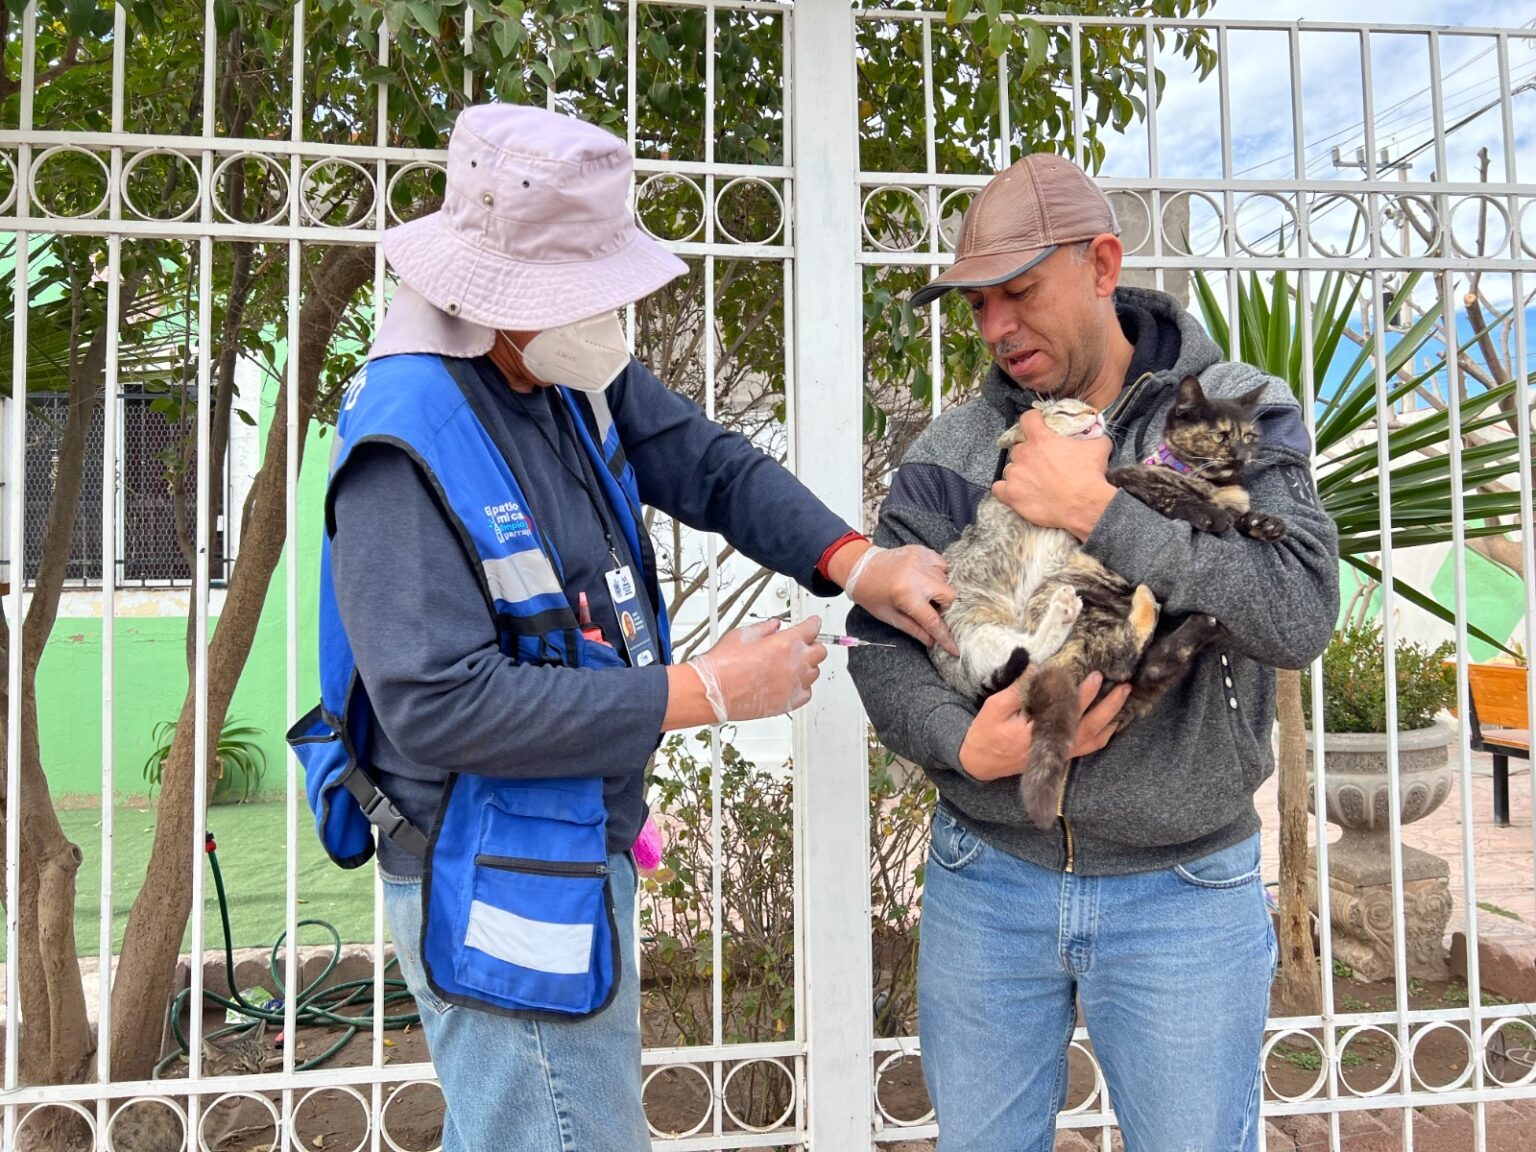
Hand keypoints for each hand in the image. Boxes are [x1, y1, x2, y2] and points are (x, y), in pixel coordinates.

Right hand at [687, 617, 826, 722]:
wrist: (714, 691)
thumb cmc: (723, 665)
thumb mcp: (742, 635)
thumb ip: (764, 628)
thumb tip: (774, 625)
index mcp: (785, 643)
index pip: (812, 629)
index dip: (813, 624)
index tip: (814, 623)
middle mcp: (794, 664)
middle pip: (820, 651)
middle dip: (812, 645)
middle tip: (803, 644)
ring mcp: (793, 685)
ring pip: (814, 673)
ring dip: (807, 666)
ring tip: (793, 665)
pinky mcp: (789, 702)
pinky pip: (807, 693)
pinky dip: (802, 687)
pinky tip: (791, 683)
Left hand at [841, 544, 958, 654]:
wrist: (860, 567)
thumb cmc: (871, 594)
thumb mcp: (890, 616)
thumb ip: (914, 629)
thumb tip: (933, 642)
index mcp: (906, 594)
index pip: (933, 620)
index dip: (945, 637)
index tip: (955, 649)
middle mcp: (917, 575)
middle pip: (949, 596)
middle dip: (945, 607)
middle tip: (931, 610)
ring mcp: (921, 560)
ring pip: (947, 580)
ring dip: (940, 590)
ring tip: (924, 593)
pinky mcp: (922, 551)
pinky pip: (941, 565)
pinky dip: (937, 575)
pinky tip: (924, 580)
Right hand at [958, 671, 1130, 781]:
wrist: (981, 761)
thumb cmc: (987, 733)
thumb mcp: (996, 707)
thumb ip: (1018, 688)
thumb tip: (1037, 667)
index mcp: (1039, 734)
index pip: (1068, 711)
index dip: (1083, 692)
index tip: (1093, 674)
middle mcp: (1056, 746)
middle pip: (1090, 724)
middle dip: (1108, 704)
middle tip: (1122, 685)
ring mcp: (1061, 752)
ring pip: (1095, 736)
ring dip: (1112, 717)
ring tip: (1123, 697)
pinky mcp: (1062, 754)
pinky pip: (1091, 745)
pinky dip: (1105, 733)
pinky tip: (1113, 719)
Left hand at [992, 409, 1116, 540]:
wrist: (1084, 504)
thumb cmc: (1090, 474)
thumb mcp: (1098, 445)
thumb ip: (1090, 435)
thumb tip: (1093, 432)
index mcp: (1041, 438)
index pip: (1027, 418)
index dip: (1033, 420)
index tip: (1037, 424)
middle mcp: (1024, 453)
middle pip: (1018, 448)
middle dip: (1028, 453)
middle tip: (1042, 462)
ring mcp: (1015, 474)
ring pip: (1010, 468)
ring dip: (1019, 472)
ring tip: (1033, 481)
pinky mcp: (1012, 494)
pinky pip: (998, 489)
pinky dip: (1005, 489)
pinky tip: (1016, 491)